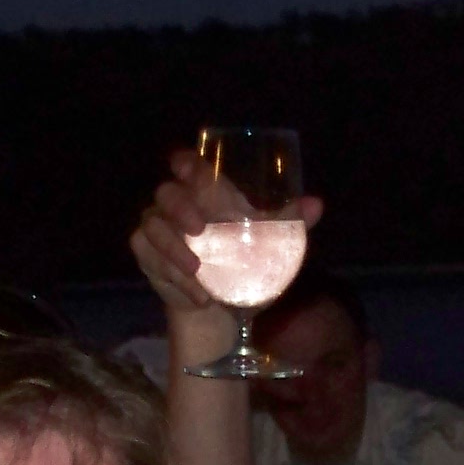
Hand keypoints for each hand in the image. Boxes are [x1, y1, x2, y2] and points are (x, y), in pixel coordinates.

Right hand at [129, 150, 324, 368]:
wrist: (218, 301)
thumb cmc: (243, 259)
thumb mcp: (270, 241)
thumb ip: (290, 221)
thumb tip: (316, 204)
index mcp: (206, 192)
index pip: (188, 165)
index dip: (185, 163)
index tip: (188, 168)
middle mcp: (177, 204)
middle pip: (166, 193)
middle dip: (179, 209)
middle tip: (199, 230)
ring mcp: (158, 228)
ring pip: (154, 228)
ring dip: (174, 250)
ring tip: (199, 272)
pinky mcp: (147, 254)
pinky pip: (152, 258)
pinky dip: (174, 277)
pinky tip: (199, 293)